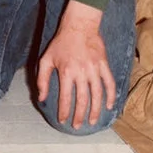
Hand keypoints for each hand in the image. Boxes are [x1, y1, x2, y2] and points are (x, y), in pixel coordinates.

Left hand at [36, 0, 116, 129]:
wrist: (80, 26)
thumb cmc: (61, 43)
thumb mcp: (46, 59)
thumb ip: (42, 79)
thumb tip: (41, 98)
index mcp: (66, 72)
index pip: (65, 97)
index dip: (64, 111)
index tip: (63, 120)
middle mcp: (81, 72)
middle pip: (82, 100)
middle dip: (80, 115)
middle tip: (78, 126)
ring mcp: (94, 69)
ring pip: (97, 94)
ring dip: (95, 110)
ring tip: (92, 121)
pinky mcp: (104, 65)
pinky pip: (109, 83)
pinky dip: (110, 95)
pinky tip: (109, 106)